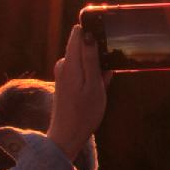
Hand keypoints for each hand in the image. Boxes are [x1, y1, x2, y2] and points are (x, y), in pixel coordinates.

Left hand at [46, 24, 107, 160]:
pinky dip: (92, 78)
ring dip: (97, 69)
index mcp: (70, 62)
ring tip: (100, 88)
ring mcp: (63, 73)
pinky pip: (83, 71)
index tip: (106, 44)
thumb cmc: (84, 113)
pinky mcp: (65, 81)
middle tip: (105, 76)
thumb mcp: (94, 85)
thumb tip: (88, 34)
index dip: (94, 32)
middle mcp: (63, 64)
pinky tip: (95, 93)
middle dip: (98, 55)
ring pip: (85, 60)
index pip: (79, 32)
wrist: (67, 136)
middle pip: (84, 46)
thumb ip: (91, 59)